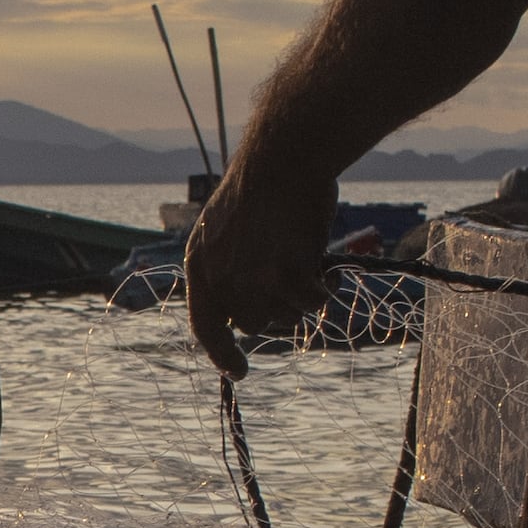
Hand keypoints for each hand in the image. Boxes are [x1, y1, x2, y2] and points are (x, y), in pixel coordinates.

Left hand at [179, 156, 339, 375]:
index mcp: (199, 264)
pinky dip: (324, 290)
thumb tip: (249, 317)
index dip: (221, 353)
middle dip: (276, 309)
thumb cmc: (266, 185)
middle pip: (252, 324)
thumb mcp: (228, 229)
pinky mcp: (285, 274)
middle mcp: (219, 277)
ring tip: (309, 262)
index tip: (238, 371)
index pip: (205, 325)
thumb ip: (231, 269)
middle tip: (296, 282)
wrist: (285, 156)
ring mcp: (251, 278)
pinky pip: (311, 303)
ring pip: (284, 316)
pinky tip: (328, 270)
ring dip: (301, 298)